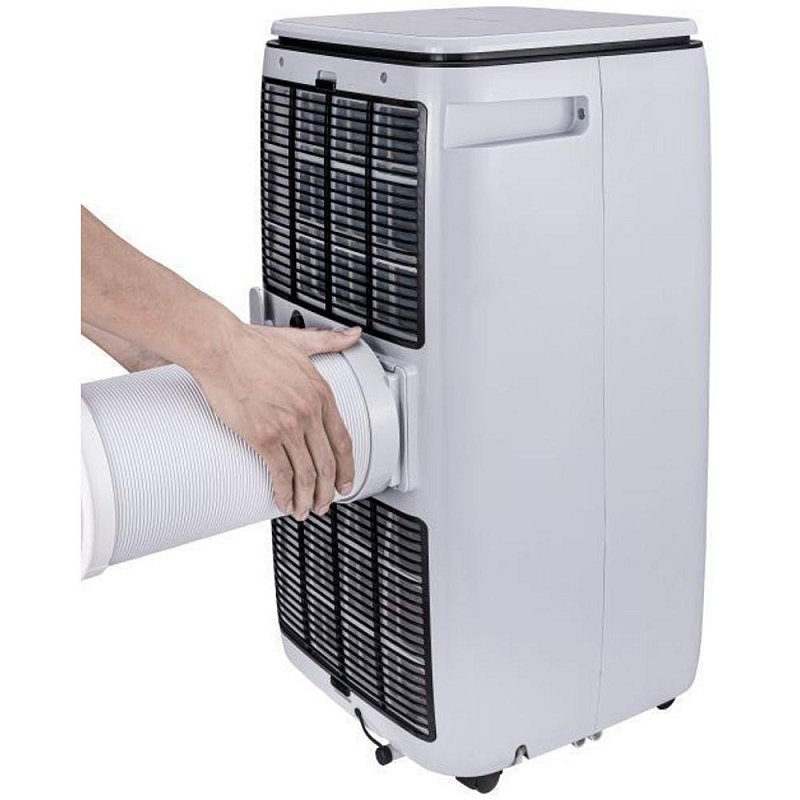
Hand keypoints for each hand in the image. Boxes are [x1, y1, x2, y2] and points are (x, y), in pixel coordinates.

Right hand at [190, 321, 361, 520]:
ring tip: (306, 510)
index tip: (346, 482)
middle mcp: (309, 412)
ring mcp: (287, 426)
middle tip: (326, 504)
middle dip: (329, 490)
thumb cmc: (252, 345)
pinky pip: (280, 473)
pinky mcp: (263, 437)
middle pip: (327, 463)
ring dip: (308, 498)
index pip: (343, 440)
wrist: (219, 348)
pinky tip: (284, 502)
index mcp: (321, 393)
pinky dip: (285, 492)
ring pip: (307, 473)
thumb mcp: (298, 341)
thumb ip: (328, 341)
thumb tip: (354, 335)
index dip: (347, 467)